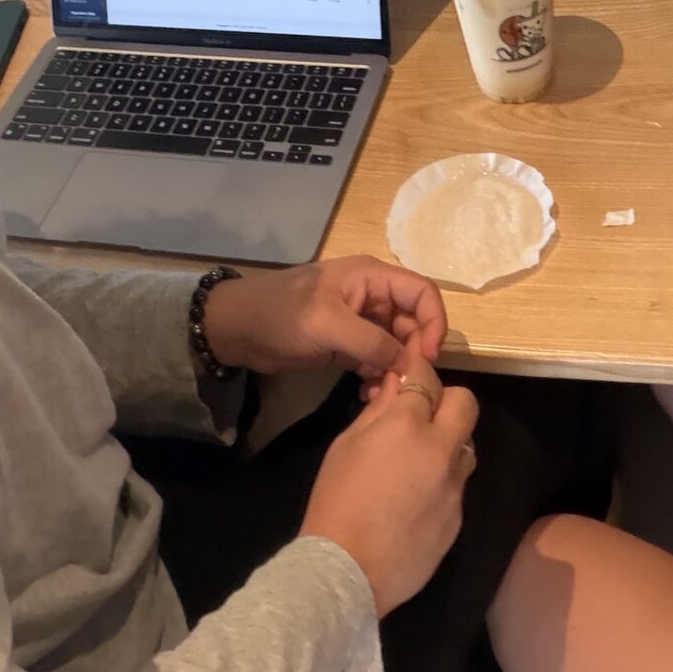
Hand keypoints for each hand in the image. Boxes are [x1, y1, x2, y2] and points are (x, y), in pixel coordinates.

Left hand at [202, 256, 447, 379]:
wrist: (238, 329)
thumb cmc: (282, 315)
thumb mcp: (327, 324)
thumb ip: (371, 341)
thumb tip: (409, 363)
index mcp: (371, 277)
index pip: (422, 292)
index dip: (434, 321)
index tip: (429, 357)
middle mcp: (372, 296)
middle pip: (413, 321)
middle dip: (414, 352)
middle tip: (406, 384)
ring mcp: (360, 321)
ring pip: (396, 344)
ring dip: (396, 368)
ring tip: (384, 393)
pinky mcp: (347, 344)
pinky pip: (377, 359)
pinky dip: (379, 375)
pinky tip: (369, 394)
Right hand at [300, 349, 480, 616]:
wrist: (346, 573)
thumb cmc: (335, 503)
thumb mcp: (346, 446)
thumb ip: (378, 411)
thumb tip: (396, 385)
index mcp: (407, 426)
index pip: (426, 377)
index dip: (416, 372)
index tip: (407, 377)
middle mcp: (441, 451)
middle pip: (465, 403)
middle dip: (445, 401)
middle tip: (420, 417)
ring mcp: (454, 487)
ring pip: (467, 446)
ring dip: (449, 443)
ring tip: (419, 461)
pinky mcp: (459, 518)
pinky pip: (458, 485)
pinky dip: (443, 481)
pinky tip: (416, 500)